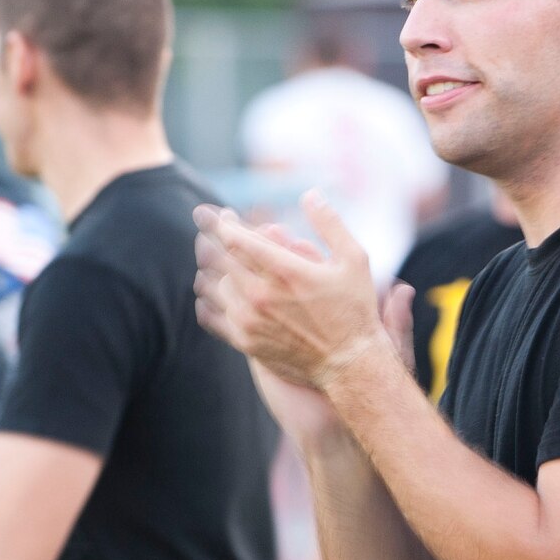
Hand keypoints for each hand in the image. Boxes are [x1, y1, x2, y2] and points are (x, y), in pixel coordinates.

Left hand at [192, 192, 391, 392]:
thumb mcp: (354, 260)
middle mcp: (261, 294)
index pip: (236, 238)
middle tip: (205, 229)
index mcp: (284, 270)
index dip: (221, 222)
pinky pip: (211, 316)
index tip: (215, 213)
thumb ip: (330, 224)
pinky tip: (209, 292)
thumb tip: (310, 195)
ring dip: (208, 268)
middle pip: (217, 257)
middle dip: (209, 238)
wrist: (349, 363)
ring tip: (208, 258)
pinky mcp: (245, 341)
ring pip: (212, 285)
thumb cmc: (354, 310)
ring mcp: (250, 320)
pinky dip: (206, 299)